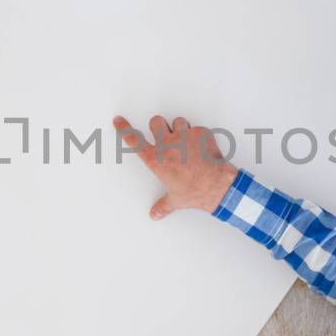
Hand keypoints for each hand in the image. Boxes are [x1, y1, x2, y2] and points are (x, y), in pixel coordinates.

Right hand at [113, 114, 236, 218]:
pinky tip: (203, 148)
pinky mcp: (200, 133)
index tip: (119, 121)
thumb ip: (163, 205)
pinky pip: (196, 128)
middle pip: (155, 122)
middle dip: (159, 126)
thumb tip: (156, 214)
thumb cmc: (194, 191)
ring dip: (181, 129)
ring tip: (187, 143)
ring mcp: (184, 137)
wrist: (216, 186)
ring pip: (177, 121)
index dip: (124, 129)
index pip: (134, 140)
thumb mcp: (175, 200)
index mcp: (156, 160)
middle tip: (166, 135)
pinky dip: (199, 136)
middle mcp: (167, 145)